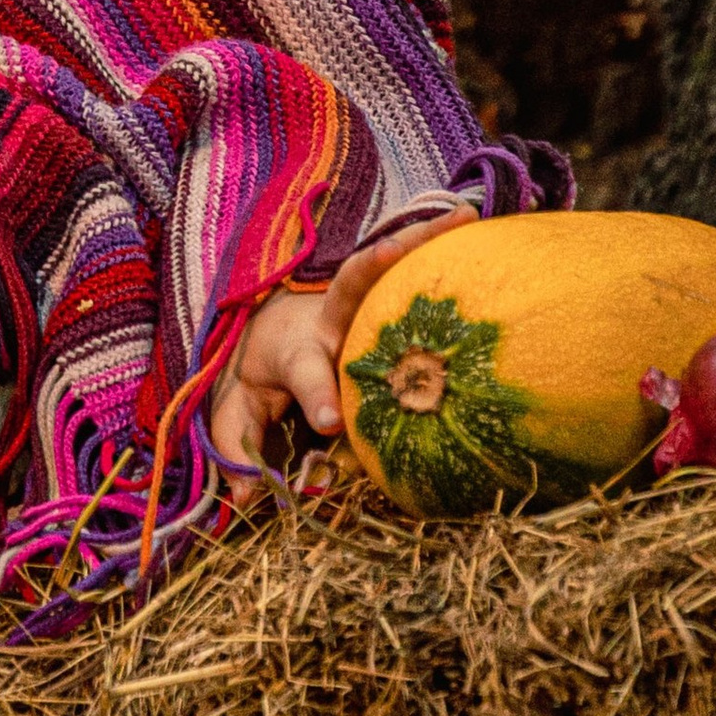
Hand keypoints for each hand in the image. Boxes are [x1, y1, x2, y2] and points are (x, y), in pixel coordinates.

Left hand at [208, 204, 477, 479]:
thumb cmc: (263, 374)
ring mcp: (360, 306)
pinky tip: (475, 220)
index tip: (328, 420)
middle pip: (349, 287)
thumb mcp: (240, 409)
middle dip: (376, 266)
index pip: (307, 374)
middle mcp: (332, 322)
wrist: (272, 325)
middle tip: (399, 246)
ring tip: (464, 215)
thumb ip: (240, 446)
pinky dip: (438, 241)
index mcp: (299, 353)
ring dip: (421, 238)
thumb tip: (243, 500)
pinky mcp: (378, 297)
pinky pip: (408, 268)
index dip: (317, 396)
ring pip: (384, 267)